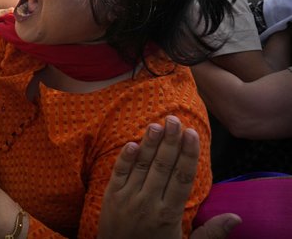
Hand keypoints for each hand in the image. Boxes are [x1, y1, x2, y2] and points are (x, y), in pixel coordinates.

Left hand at [98, 116, 239, 238]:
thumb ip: (210, 233)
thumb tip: (236, 217)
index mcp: (169, 214)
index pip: (181, 178)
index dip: (187, 154)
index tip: (192, 134)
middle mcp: (148, 203)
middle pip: (162, 167)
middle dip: (169, 142)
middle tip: (174, 119)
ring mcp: (127, 199)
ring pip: (141, 166)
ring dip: (149, 144)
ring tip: (157, 124)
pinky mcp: (110, 197)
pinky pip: (118, 174)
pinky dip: (125, 159)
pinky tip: (131, 143)